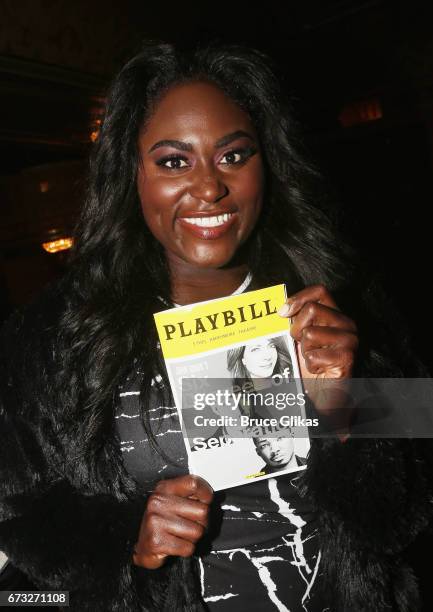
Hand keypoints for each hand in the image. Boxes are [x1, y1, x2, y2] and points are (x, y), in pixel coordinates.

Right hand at [133, 474, 212, 569]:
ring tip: (180, 535)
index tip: (206, 500)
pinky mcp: (156, 542)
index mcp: (164, 488)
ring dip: (193, 538)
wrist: (144, 547)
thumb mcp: (174, 501)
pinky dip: (186, 549)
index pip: (193, 483)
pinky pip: (188, 548)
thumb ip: (190, 495)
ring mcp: (155, 521)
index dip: (205, 493)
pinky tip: (175, 544)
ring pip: (197, 532)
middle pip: (202, 511)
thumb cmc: (162, 523)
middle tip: (189, 524)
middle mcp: (158, 502)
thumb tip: (208, 495)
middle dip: (201, 522)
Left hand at [278, 284, 357, 437]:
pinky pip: (314, 355)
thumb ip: (294, 319)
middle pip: (313, 309)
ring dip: (304, 349)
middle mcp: (346, 324)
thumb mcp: (299, 336)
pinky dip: (310, 365)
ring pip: (311, 332)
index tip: (282, 313)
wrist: (322, 394)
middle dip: (297, 328)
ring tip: (312, 359)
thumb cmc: (309, 364)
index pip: (320, 291)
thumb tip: (280, 308)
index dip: (298, 298)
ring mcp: (350, 340)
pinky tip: (319, 370)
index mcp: (335, 315)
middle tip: (301, 344)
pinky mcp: (347, 358)